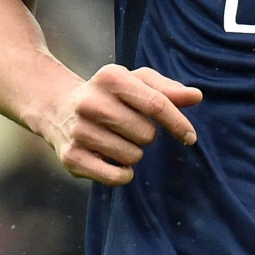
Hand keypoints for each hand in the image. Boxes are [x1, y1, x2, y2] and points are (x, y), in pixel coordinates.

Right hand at [39, 65, 202, 185]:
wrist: (57, 107)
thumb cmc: (110, 94)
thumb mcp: (136, 82)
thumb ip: (168, 89)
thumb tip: (196, 97)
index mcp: (110, 78)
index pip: (156, 104)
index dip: (178, 123)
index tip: (190, 137)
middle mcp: (90, 102)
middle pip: (147, 134)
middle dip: (147, 135)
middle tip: (129, 127)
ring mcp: (78, 131)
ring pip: (133, 156)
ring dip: (133, 152)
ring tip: (116, 139)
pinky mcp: (71, 157)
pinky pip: (116, 177)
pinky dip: (123, 174)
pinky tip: (114, 160)